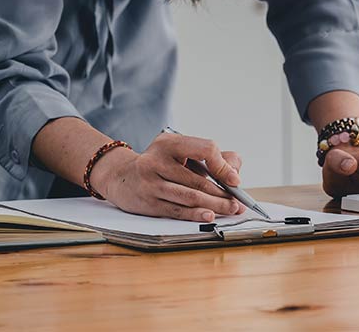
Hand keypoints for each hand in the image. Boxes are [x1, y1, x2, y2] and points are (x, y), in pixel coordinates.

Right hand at [90, 132, 247, 221]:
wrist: (120, 176)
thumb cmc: (159, 164)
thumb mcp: (180, 151)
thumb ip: (210, 157)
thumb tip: (234, 171)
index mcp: (170, 143)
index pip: (205, 149)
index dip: (222, 166)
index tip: (234, 180)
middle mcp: (157, 160)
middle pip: (199, 180)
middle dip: (223, 193)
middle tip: (239, 202)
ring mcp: (151, 182)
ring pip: (190, 196)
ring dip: (215, 205)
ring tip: (230, 209)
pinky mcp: (148, 202)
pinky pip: (177, 210)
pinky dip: (195, 214)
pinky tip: (209, 215)